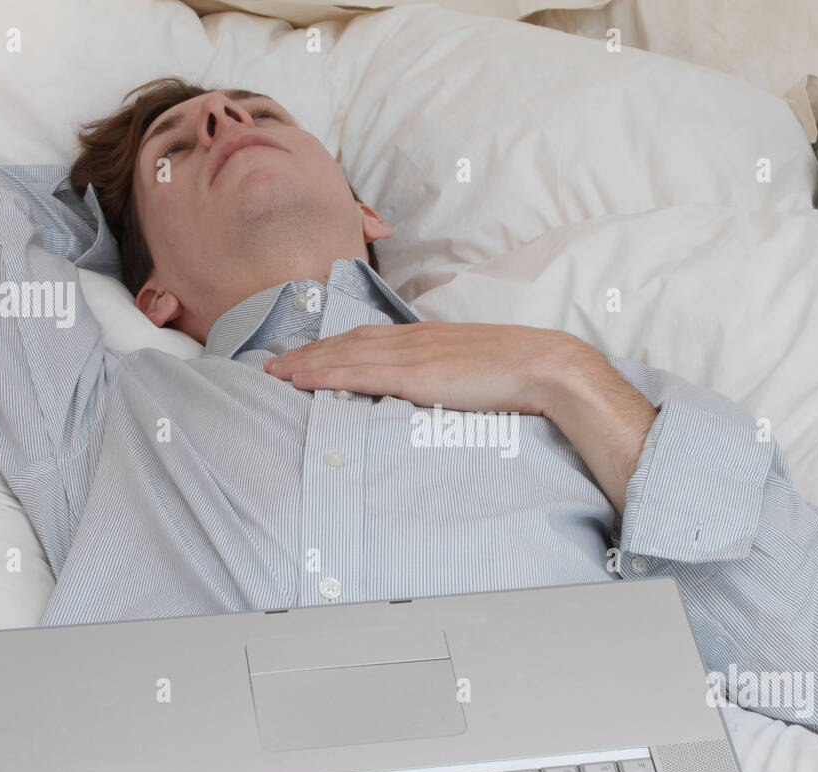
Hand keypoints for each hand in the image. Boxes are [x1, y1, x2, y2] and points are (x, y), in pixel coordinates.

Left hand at [263, 320, 657, 512]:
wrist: (545, 366)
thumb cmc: (519, 372)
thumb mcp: (476, 367)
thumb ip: (449, 373)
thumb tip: (437, 389)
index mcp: (428, 336)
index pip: (368, 336)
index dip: (333, 345)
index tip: (306, 354)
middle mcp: (414, 339)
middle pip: (347, 342)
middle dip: (308, 353)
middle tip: (272, 364)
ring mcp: (414, 355)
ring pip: (346, 355)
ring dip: (306, 364)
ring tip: (276, 374)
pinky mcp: (418, 377)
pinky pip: (361, 374)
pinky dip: (326, 376)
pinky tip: (301, 381)